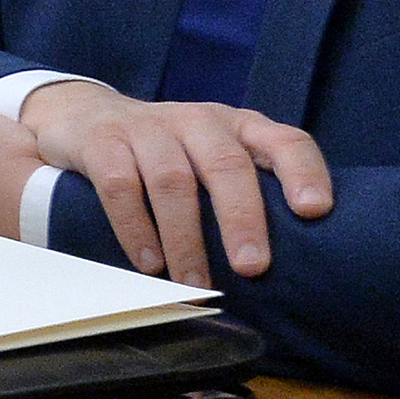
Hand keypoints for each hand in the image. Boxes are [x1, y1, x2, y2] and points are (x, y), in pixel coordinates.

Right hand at [13, 79, 334, 280]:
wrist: (85, 117)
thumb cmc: (169, 153)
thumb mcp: (212, 158)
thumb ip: (246, 189)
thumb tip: (292, 261)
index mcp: (239, 127)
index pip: (285, 140)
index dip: (303, 172)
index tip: (314, 211)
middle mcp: (198, 121)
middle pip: (226, 164)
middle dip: (241, 218)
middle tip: (252, 268)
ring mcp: (148, 128)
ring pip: (173, 181)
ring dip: (185, 238)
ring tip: (194, 282)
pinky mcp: (103, 142)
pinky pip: (121, 187)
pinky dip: (136, 229)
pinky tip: (149, 263)